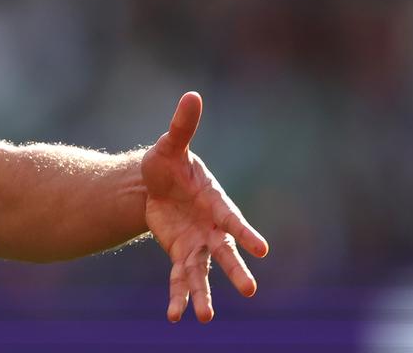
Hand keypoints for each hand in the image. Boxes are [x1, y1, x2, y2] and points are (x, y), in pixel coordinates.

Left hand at [142, 92, 268, 322]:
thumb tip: (191, 95)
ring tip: (204, 317)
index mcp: (215, 202)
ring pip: (204, 273)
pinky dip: (178, 296)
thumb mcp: (170, 146)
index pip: (233, 220)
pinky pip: (181, 278)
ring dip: (204, 294)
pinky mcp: (181, 254)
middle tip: (249, 289)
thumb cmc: (168, 164)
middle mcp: (212, 228)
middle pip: (225, 252)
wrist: (151, 185)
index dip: (245, 232)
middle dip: (235, 270)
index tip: (261, 248)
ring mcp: (198, 244)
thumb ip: (182, 126)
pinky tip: (175, 317)